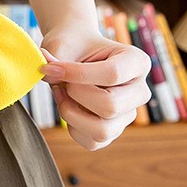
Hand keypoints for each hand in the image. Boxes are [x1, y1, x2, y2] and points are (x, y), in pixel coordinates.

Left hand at [38, 26, 151, 150]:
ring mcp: (128, 113)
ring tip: (62, 94)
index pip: (112, 74)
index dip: (76, 73)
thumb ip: (55, 59)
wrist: (75, 51)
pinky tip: (67, 105)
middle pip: (110, 106)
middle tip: (62, 81)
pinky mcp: (114, 129)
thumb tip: (47, 76)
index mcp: (136, 62)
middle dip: (75, 94)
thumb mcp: (62, 44)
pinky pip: (92, 142)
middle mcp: (139, 90)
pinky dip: (72, 127)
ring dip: (72, 113)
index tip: (50, 67)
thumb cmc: (72, 45)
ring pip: (102, 130)